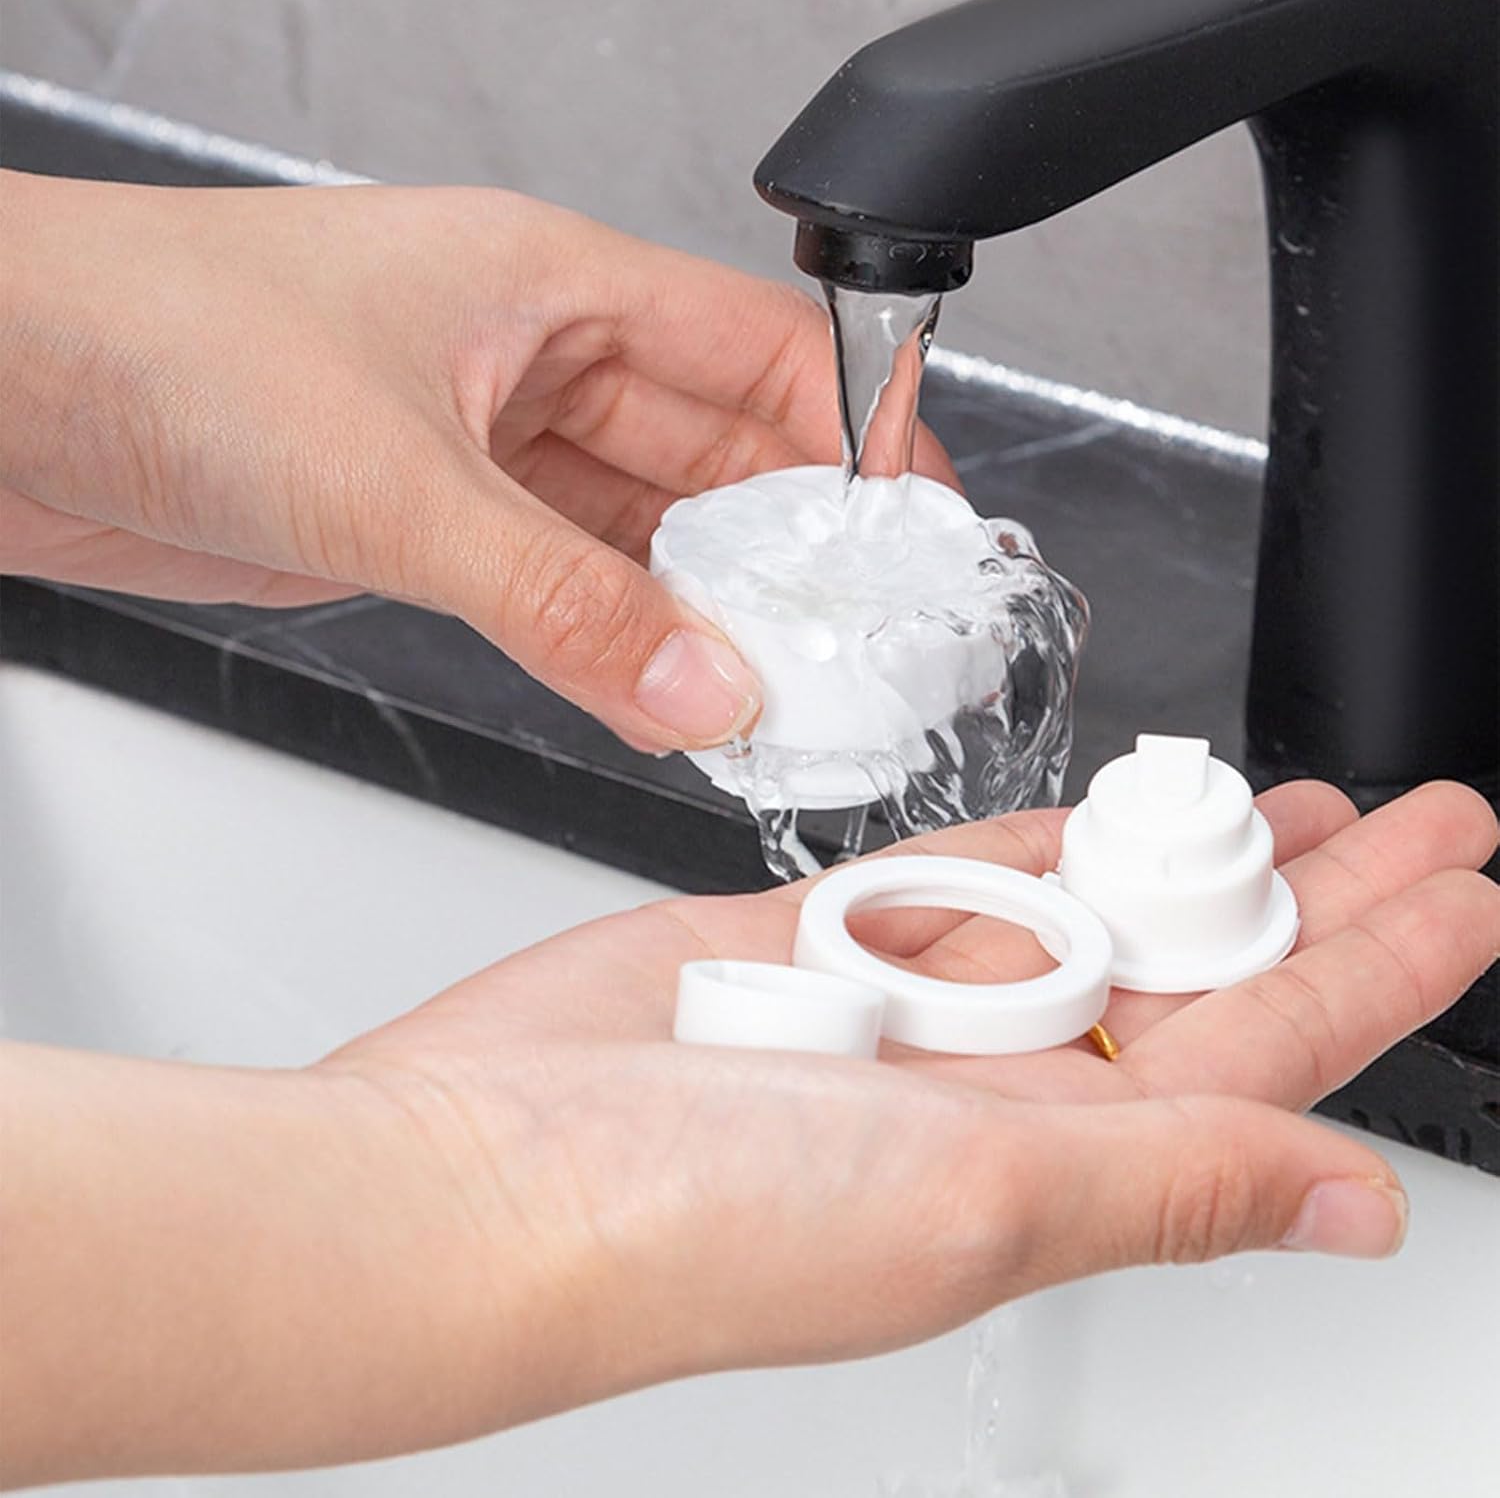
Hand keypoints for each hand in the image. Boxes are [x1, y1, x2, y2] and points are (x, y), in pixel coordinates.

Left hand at [0, 171, 953, 748]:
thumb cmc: (152, 338)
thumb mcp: (394, 481)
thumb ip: (563, 603)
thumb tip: (700, 685)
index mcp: (553, 282)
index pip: (766, 349)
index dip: (861, 430)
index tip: (915, 531)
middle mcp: (533, 358)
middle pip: (720, 454)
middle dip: (793, 550)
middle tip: (852, 647)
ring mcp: (485, 447)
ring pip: (645, 534)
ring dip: (705, 612)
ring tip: (774, 691)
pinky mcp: (436, 525)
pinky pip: (569, 587)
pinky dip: (622, 643)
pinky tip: (664, 693)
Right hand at [5, 782, 1494, 1485]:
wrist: (485, 1168)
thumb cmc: (693, 1221)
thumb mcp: (975, 1201)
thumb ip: (1170, 1182)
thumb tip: (1351, 1210)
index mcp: (1050, 1163)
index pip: (1269, 1055)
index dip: (1381, 966)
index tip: (1466, 889)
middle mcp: (987, 1090)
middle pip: (1198, 969)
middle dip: (1314, 889)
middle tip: (1418, 816)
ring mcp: (899, 1010)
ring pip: (1082, 912)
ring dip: (1182, 852)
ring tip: (1280, 798)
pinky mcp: (807, 942)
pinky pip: (946, 877)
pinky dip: (1023, 840)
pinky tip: (1084, 817)